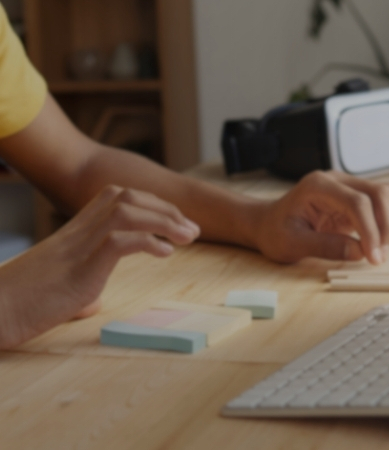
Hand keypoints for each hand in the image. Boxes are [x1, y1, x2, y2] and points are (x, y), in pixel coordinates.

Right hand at [0, 185, 199, 348]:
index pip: (116, 197)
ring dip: (165, 221)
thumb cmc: (23, 305)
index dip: (151, 204)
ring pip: (127, 211)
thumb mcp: (58, 293)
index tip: (175, 221)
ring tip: (187, 238)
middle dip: (166, 209)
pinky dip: (150, 242)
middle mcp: (78, 231)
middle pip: (127, 197)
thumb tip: (90, 304)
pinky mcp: (81, 267)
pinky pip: (120, 241)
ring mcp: (79, 247)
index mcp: (75, 232)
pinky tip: (165, 254)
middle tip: (191, 230)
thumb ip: (80, 291)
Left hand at [256, 171, 388, 264]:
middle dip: (386, 225)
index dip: (370, 230)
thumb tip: (360, 252)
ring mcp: (348, 187)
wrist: (268, 223)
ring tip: (376, 251)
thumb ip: (325, 246)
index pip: (357, 202)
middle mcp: (337, 180)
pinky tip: (374, 244)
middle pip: (380, 193)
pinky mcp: (355, 199)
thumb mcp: (293, 244)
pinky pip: (382, 206)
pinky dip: (384, 225)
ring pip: (386, 196)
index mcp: (318, 185)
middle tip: (378, 256)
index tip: (373, 256)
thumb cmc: (275, 231)